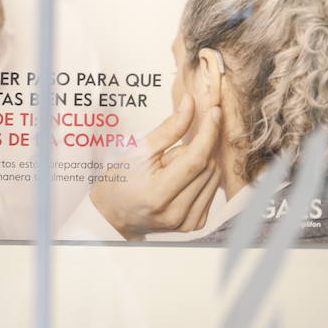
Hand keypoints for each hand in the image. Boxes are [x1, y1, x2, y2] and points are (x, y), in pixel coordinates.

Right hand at [90, 94, 221, 239]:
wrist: (113, 216)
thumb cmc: (120, 182)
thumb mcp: (138, 152)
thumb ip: (169, 129)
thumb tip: (192, 103)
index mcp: (156, 195)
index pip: (195, 160)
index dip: (208, 133)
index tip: (214, 112)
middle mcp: (174, 213)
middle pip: (208, 167)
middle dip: (197, 150)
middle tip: (171, 154)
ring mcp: (186, 222)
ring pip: (214, 177)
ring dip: (199, 165)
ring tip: (172, 171)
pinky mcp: (193, 224)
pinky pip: (211, 191)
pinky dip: (201, 178)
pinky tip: (181, 181)